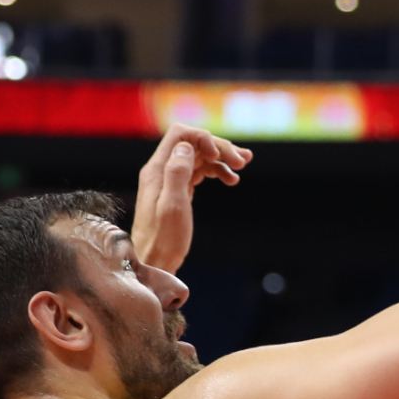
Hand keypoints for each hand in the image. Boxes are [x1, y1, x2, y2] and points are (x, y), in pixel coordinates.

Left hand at [134, 124, 251, 272]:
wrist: (155, 262)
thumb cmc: (163, 240)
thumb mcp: (173, 207)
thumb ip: (177, 174)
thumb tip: (187, 146)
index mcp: (157, 170)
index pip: (180, 135)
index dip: (204, 138)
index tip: (220, 155)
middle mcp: (161, 170)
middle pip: (194, 144)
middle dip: (219, 148)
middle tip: (243, 162)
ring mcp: (170, 180)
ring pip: (199, 157)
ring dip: (222, 159)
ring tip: (242, 168)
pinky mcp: (178, 190)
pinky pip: (199, 172)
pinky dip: (217, 171)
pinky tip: (231, 180)